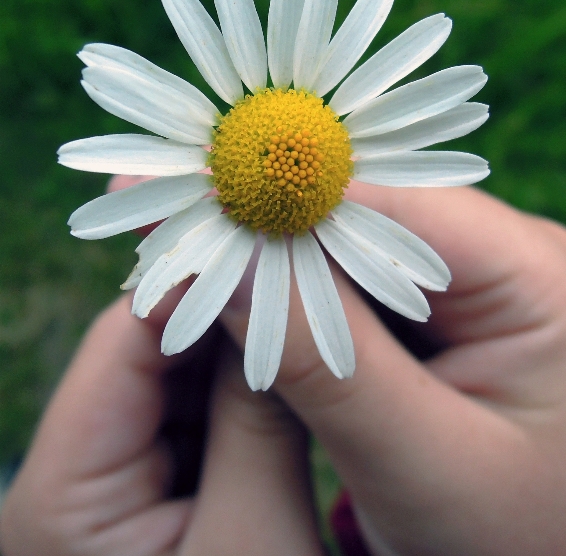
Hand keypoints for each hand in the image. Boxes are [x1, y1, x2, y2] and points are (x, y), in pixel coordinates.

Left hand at [0, 290, 323, 555]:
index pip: (122, 342)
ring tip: (299, 308)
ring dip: (236, 350)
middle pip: (148, 355)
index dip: (195, 282)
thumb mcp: (258, 538)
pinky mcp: (151, 489)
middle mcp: (70, 476)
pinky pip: (193, 417)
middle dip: (224, 313)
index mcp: (58, 495)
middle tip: (293, 270)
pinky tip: (284, 363)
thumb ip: (260, 415)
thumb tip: (277, 304)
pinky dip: (237, 391)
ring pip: (176, 382)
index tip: (263, 244)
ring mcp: (111, 481)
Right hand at [221, 183, 565, 555]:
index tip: (198, 203)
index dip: (288, 199)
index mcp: (538, 279)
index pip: (398, 206)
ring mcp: (471, 277)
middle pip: (369, 215)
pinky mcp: (441, 304)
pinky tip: (250, 300)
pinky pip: (358, 280)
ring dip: (278, 264)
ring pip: (353, 247)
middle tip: (173, 231)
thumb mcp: (422, 468)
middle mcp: (506, 256)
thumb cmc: (512, 540)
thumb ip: (326, 363)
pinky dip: (301, 293)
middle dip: (270, 231)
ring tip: (201, 268)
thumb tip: (229, 267)